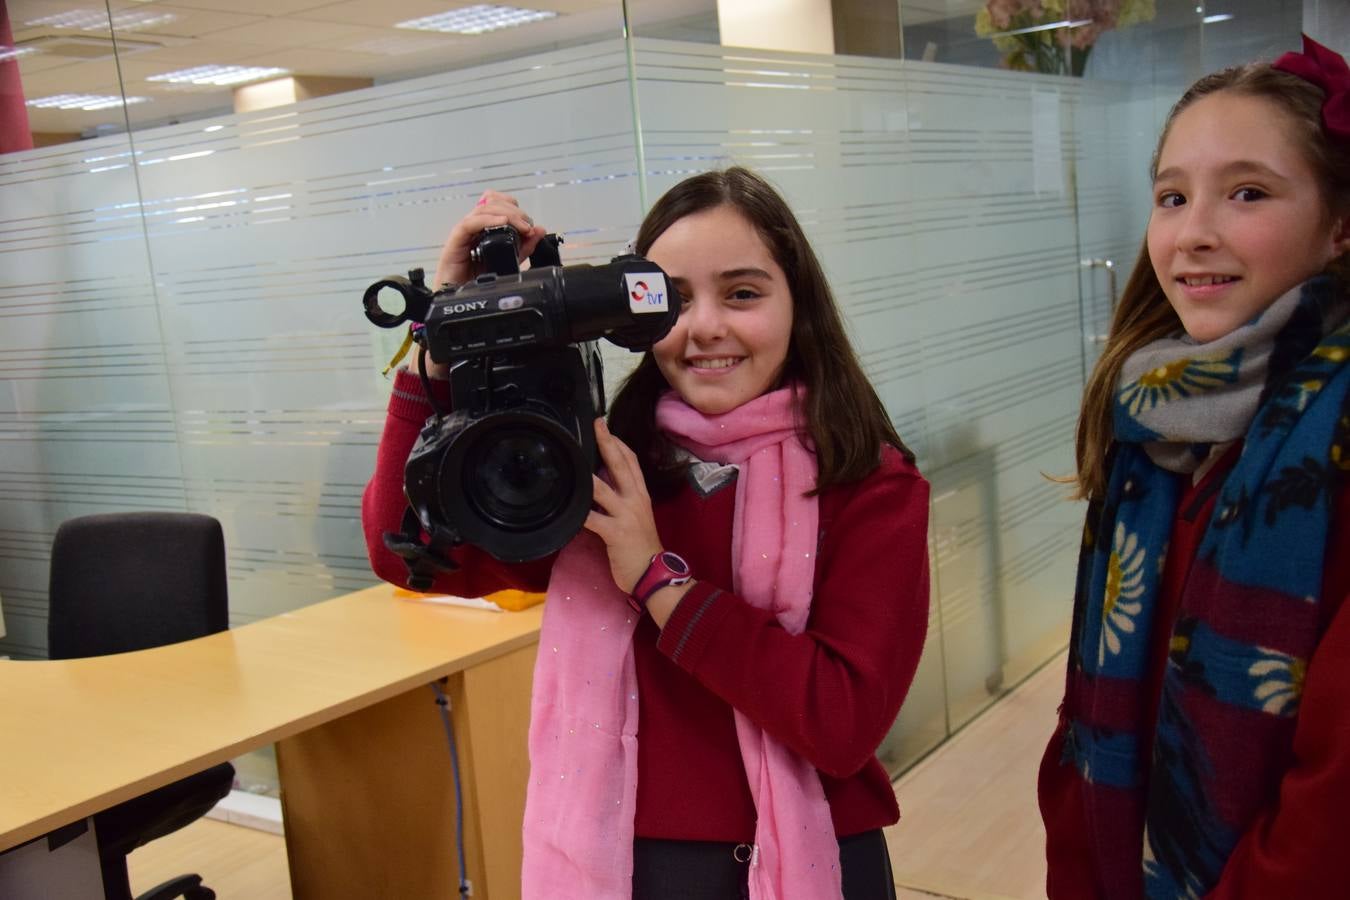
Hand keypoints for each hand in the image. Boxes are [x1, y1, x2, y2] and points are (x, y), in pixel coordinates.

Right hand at [433, 189, 547, 287]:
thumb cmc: (476, 279)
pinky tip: (502, 223)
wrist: (458, 297)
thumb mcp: (509, 261)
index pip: (498, 204)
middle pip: (492, 203)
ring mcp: (465, 232)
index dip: (514, 207)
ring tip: (521, 227)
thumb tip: (539, 230)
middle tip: (527, 226)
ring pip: (483, 210)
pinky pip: (469, 224)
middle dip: (515, 212)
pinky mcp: (456, 240)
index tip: (529, 222)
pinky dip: (487, 220)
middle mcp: (474, 226)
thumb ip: (524, 246)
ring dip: (506, 214)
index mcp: (485, 228)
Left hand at [583, 418, 662, 595]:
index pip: (632, 461)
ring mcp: (625, 515)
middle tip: (596, 426)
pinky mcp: (615, 533)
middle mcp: (635, 499)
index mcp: (641, 495)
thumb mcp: (637, 516)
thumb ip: (623, 499)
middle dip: (607, 443)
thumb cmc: (642, 546)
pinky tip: (564, 510)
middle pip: (620, 465)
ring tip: (571, 462)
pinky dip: (578, 514)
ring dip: (586, 476)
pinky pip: (592, 520)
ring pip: (603, 489)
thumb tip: (600, 484)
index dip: (619, 443)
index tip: (606, 428)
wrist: (653, 572)